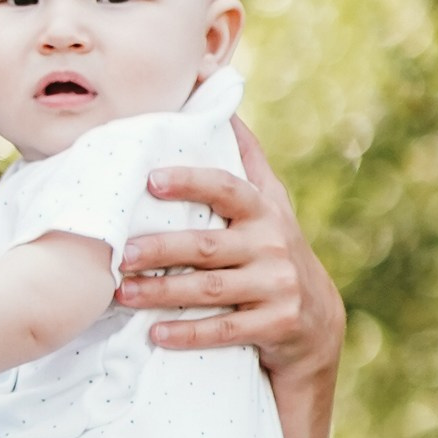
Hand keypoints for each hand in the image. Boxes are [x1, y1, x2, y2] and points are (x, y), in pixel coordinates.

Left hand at [114, 118, 344, 376]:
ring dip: (162, 293)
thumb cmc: (274, 249)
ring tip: (122, 293)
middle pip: (207, 246)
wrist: (316, 320)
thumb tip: (223, 104)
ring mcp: (276, 286)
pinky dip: (187, 333)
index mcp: (263, 210)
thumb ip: (247, 159)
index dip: (191, 181)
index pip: (226, 188)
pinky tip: (154, 334)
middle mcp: (272, 244)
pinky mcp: (275, 324)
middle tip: (121, 255)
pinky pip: (224, 331)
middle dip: (162, 250)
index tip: (152, 180)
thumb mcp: (271, 202)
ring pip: (209, 290)